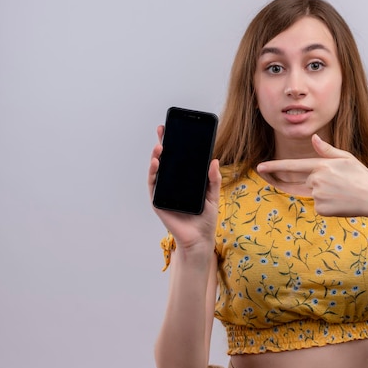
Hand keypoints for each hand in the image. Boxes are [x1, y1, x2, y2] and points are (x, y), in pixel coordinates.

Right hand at [148, 125, 220, 248]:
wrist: (200, 239)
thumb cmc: (206, 218)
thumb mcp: (213, 195)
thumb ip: (213, 179)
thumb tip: (214, 160)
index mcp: (185, 180)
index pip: (178, 159)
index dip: (175, 143)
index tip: (174, 128)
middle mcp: (172, 183)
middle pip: (165, 161)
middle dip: (162, 144)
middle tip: (163, 130)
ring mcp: (163, 191)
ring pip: (157, 170)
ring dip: (156, 157)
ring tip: (160, 147)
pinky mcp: (158, 201)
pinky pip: (153, 184)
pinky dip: (153, 173)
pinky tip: (156, 163)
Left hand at [257, 134, 367, 216]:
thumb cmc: (361, 176)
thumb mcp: (346, 158)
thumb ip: (327, 150)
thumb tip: (314, 138)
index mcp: (321, 165)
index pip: (292, 165)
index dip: (274, 166)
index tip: (260, 166)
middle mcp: (316, 179)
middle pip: (304, 181)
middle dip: (303, 180)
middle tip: (313, 180)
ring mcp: (318, 195)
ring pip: (313, 194)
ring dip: (325, 194)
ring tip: (342, 192)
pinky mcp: (321, 209)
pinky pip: (319, 206)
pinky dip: (328, 205)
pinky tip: (341, 202)